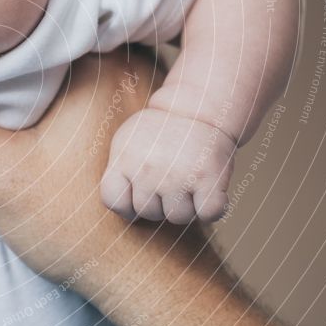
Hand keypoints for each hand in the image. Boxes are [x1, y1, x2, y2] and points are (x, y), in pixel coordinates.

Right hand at [0, 49, 172, 294]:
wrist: (151, 281)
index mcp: (104, 59)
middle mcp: (134, 62)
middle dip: (6, 51)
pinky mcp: (141, 120)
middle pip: (51, 37)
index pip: (31, 16)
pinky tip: (32, 118)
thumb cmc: (83, 227)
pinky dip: (57, 95)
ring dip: (31, 76)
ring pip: (68, 63)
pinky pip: (88, 87)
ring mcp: (144, 91)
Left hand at [100, 107, 234, 223]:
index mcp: (124, 159)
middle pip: (148, 213)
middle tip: (171, 179)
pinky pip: (209, 213)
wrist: (198, 109)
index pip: (113, 201)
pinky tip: (208, 192)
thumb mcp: (128, 142)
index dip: (127, 206)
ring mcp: (177, 174)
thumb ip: (119, 172)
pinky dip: (212, 209)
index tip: (140, 195)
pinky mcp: (207, 177)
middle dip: (160, 203)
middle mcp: (147, 169)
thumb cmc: (161, 132)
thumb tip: (127, 210)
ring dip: (186, 206)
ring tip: (188, 181)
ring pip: (178, 217)